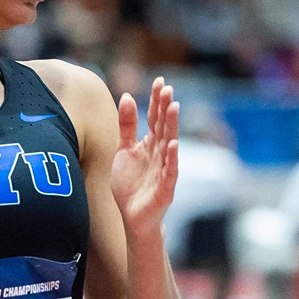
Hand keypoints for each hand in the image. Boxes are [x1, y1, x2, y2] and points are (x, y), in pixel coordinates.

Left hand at [112, 77, 179, 240]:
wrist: (132, 217)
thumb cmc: (130, 185)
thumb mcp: (124, 151)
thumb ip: (127, 125)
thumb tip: (127, 96)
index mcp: (150, 144)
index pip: (155, 118)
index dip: (157, 101)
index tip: (159, 81)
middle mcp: (160, 154)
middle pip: (163, 127)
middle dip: (165, 108)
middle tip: (167, 89)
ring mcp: (165, 169)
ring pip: (169, 144)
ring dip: (172, 126)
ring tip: (173, 107)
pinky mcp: (165, 187)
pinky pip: (170, 170)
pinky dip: (173, 157)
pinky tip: (173, 144)